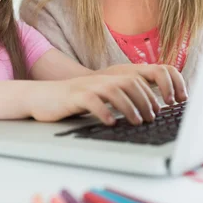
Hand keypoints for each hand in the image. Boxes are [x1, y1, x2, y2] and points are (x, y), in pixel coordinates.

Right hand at [28, 74, 158, 124]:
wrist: (42, 97)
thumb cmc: (72, 101)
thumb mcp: (97, 97)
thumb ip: (117, 99)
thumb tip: (142, 112)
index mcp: (108, 79)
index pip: (137, 80)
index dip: (152, 93)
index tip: (161, 109)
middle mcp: (100, 79)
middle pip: (130, 83)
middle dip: (145, 100)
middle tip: (151, 117)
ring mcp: (87, 86)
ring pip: (114, 91)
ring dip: (130, 106)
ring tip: (137, 121)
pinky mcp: (74, 96)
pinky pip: (92, 101)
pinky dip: (104, 112)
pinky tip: (111, 123)